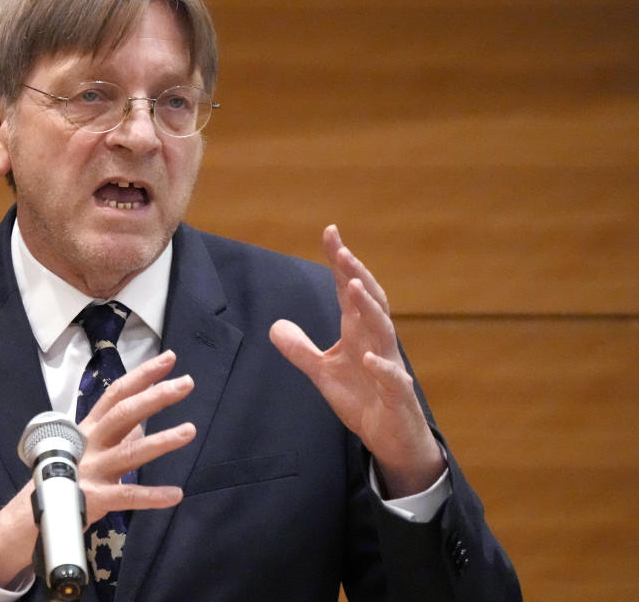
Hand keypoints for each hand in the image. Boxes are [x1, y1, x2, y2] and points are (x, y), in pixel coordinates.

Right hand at [75, 349, 195, 523]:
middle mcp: (92, 443)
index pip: (118, 393)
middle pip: (124, 413)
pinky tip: (176, 494)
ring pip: (130, 453)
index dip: (143, 375)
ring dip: (162, 441)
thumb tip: (141, 425)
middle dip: (156, 396)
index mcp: (90, 427)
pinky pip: (128, 496)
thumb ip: (117, 436)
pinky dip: (153, 496)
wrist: (32, 511)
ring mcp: (93, 469)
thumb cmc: (66, 474)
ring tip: (189, 430)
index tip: (169, 359)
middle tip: (186, 383)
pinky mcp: (96, 498)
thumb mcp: (90, 448)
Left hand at [269, 225, 443, 496]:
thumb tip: (275, 325)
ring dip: (369, 308)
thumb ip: (301, 349)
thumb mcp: (323, 372)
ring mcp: (390, 367)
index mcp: (359, 332)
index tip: (330, 233)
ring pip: (384, 331)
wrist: (392, 438)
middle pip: (369, 301)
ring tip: (352, 287)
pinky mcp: (398, 396)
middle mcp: (377, 342)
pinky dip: (381, 367)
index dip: (340, 263)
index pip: (349, 291)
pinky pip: (392, 379)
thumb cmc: (363, 399)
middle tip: (342, 251)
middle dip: (356, 275)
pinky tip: (367, 357)